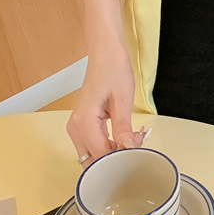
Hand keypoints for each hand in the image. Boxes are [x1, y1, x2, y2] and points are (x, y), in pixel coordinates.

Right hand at [66, 46, 145, 170]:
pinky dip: (108, 146)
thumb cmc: (114, 70)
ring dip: (112, 154)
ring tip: (132, 139)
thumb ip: (123, 128)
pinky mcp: (82, 125)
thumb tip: (128, 150)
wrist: (105, 53)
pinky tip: (124, 138)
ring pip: (92, 156)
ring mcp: (76, 127)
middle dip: (114, 161)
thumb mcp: (123, 99)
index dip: (119, 160)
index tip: (138, 154)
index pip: (100, 157)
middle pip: (92, 162)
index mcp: (84, 123)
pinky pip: (93, 145)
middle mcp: (75, 129)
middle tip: (137, 147)